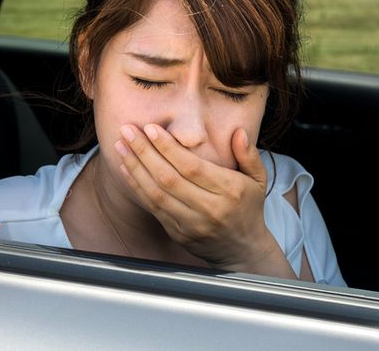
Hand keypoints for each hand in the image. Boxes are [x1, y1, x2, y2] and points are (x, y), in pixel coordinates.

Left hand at [115, 125, 295, 277]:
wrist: (242, 249)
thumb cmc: (248, 208)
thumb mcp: (258, 180)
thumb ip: (249, 155)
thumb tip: (239, 132)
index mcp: (229, 191)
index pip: (192, 167)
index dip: (169, 148)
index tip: (151, 129)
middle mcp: (209, 209)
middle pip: (169, 178)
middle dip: (144, 152)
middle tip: (127, 131)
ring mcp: (191, 224)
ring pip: (156, 193)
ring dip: (135, 168)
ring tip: (120, 146)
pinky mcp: (177, 233)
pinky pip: (153, 207)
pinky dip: (137, 186)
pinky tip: (126, 168)